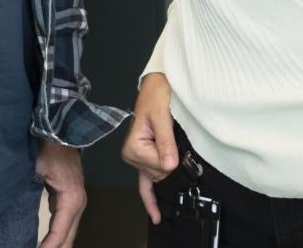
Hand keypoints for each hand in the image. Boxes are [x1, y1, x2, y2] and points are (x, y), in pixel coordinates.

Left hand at [36, 141, 85, 247]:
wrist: (61, 131)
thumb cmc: (50, 147)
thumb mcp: (37, 168)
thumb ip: (28, 189)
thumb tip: (14, 211)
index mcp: (71, 200)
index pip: (59, 234)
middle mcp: (78, 205)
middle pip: (67, 240)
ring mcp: (76, 203)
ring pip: (68, 235)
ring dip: (56, 246)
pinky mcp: (70, 200)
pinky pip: (65, 225)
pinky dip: (57, 237)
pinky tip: (46, 244)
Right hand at [120, 73, 177, 224]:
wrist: (155, 87)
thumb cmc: (156, 97)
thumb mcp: (162, 117)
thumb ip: (166, 142)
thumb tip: (170, 165)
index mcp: (133, 147)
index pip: (161, 165)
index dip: (171, 154)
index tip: (168, 137)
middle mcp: (132, 156)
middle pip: (161, 173)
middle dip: (171, 158)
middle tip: (168, 135)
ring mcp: (138, 159)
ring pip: (160, 176)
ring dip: (168, 166)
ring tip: (166, 143)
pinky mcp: (144, 160)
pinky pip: (145, 185)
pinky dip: (150, 200)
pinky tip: (155, 215)